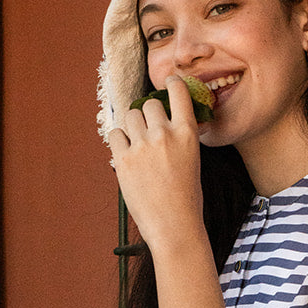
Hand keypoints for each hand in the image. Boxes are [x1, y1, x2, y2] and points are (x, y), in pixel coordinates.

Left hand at [109, 75, 204, 251]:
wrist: (173, 224)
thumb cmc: (186, 196)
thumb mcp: (192, 159)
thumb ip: (179, 136)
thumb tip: (164, 120)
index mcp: (187, 133)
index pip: (178, 92)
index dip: (172, 83)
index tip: (169, 82)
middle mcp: (164, 134)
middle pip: (149, 104)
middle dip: (148, 114)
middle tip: (149, 129)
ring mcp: (142, 146)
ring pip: (130, 116)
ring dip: (133, 125)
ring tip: (138, 143)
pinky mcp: (124, 159)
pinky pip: (115, 134)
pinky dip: (119, 141)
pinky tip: (127, 152)